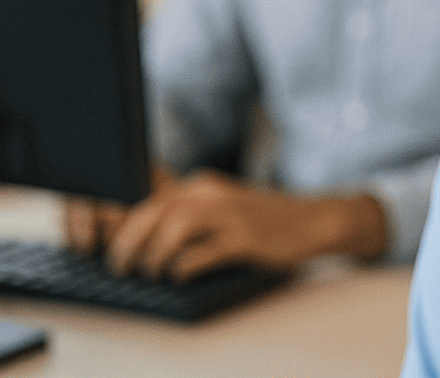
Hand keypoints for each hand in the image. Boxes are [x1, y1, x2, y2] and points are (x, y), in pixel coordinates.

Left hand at [74, 169, 387, 281]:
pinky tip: (180, 275)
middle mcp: (213, 195)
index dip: (120, 220)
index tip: (104, 241)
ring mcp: (231, 216)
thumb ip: (184, 210)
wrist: (313, 220)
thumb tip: (133, 230)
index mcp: (201, 186)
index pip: (148, 197)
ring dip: (153, 254)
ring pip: (176, 227)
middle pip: (154, 209)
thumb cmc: (261, 220)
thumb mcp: (220, 205)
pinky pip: (206, 251)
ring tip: (150, 272)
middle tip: (121, 265)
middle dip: (128, 240)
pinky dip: (185, 266)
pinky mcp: (247, 239)